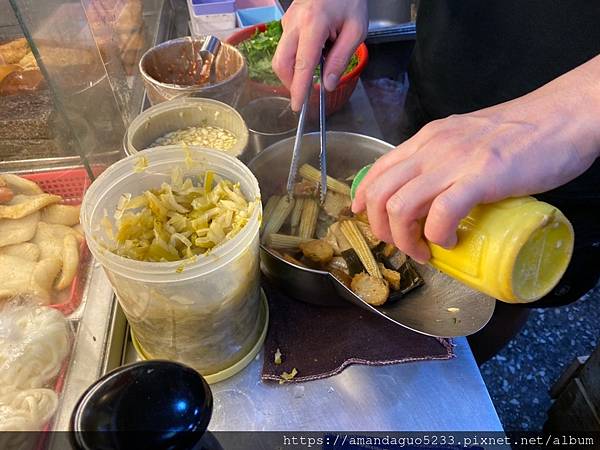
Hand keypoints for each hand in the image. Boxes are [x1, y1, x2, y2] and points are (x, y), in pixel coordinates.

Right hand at [272, 0, 366, 110]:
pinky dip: (296, 56)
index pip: (302, 65)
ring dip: (295, 69)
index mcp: (314, 25)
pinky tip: (315, 48)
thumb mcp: (356, 29)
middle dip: (291, 83)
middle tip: (306, 91)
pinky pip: (286, 46)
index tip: (297, 105)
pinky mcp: (287, 21)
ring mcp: (288, 21)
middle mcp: (294, 23)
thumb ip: (341, 58)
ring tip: (318, 62)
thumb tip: (328, 84)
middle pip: (281, 63)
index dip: (298, 89)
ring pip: (281, 56)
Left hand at [352, 56, 599, 262]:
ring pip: (400, 207)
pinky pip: (441, 213)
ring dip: (405, 239)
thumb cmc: (521, 131)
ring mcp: (454, 162)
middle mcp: (431, 148)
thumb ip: (445, 159)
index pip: (377, 170)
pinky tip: (449, 241)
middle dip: (380, 229)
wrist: (562, 116)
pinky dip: (438, 235)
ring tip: (423, 251)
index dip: (363, 199)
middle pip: (379, 193)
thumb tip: (434, 194)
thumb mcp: (466, 139)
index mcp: (427, 139)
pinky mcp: (480, 177)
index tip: (364, 218)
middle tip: (401, 245)